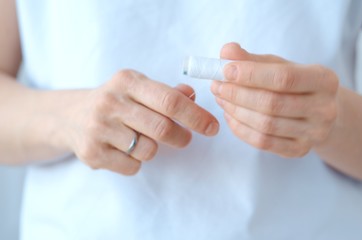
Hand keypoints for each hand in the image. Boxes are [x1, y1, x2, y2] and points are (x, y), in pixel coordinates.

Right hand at [64, 70, 218, 174]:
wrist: (69, 116)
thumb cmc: (116, 101)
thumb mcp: (138, 88)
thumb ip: (166, 92)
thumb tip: (193, 95)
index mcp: (127, 81)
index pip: (170, 100)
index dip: (196, 116)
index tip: (213, 128)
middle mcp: (111, 102)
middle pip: (163, 128)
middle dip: (182, 137)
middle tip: (185, 139)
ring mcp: (98, 128)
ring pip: (149, 150)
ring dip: (154, 149)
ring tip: (141, 139)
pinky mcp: (91, 153)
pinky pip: (132, 166)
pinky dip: (136, 162)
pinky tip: (124, 149)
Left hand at [211, 43, 338, 157]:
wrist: (321, 113)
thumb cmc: (297, 85)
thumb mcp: (279, 66)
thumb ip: (253, 59)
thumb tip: (226, 51)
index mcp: (324, 80)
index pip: (284, 78)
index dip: (251, 74)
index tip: (226, 70)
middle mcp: (324, 108)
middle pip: (272, 104)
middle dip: (237, 94)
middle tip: (217, 86)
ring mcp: (314, 133)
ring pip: (266, 124)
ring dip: (236, 111)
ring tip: (221, 98)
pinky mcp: (300, 150)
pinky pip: (263, 142)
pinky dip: (241, 129)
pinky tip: (230, 115)